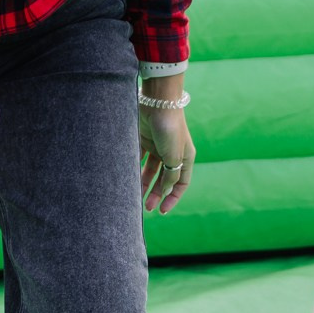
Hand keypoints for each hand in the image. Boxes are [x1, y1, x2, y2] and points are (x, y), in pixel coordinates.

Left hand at [138, 97, 193, 214]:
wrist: (157, 102)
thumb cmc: (170, 129)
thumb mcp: (174, 157)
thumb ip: (170, 176)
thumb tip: (165, 192)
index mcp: (185, 158)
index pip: (181, 183)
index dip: (173, 198)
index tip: (162, 210)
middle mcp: (172, 153)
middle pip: (164, 179)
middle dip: (155, 193)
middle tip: (146, 207)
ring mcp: (158, 146)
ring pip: (150, 170)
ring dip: (144, 183)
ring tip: (135, 196)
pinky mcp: (144, 139)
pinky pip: (140, 159)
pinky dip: (135, 169)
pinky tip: (128, 178)